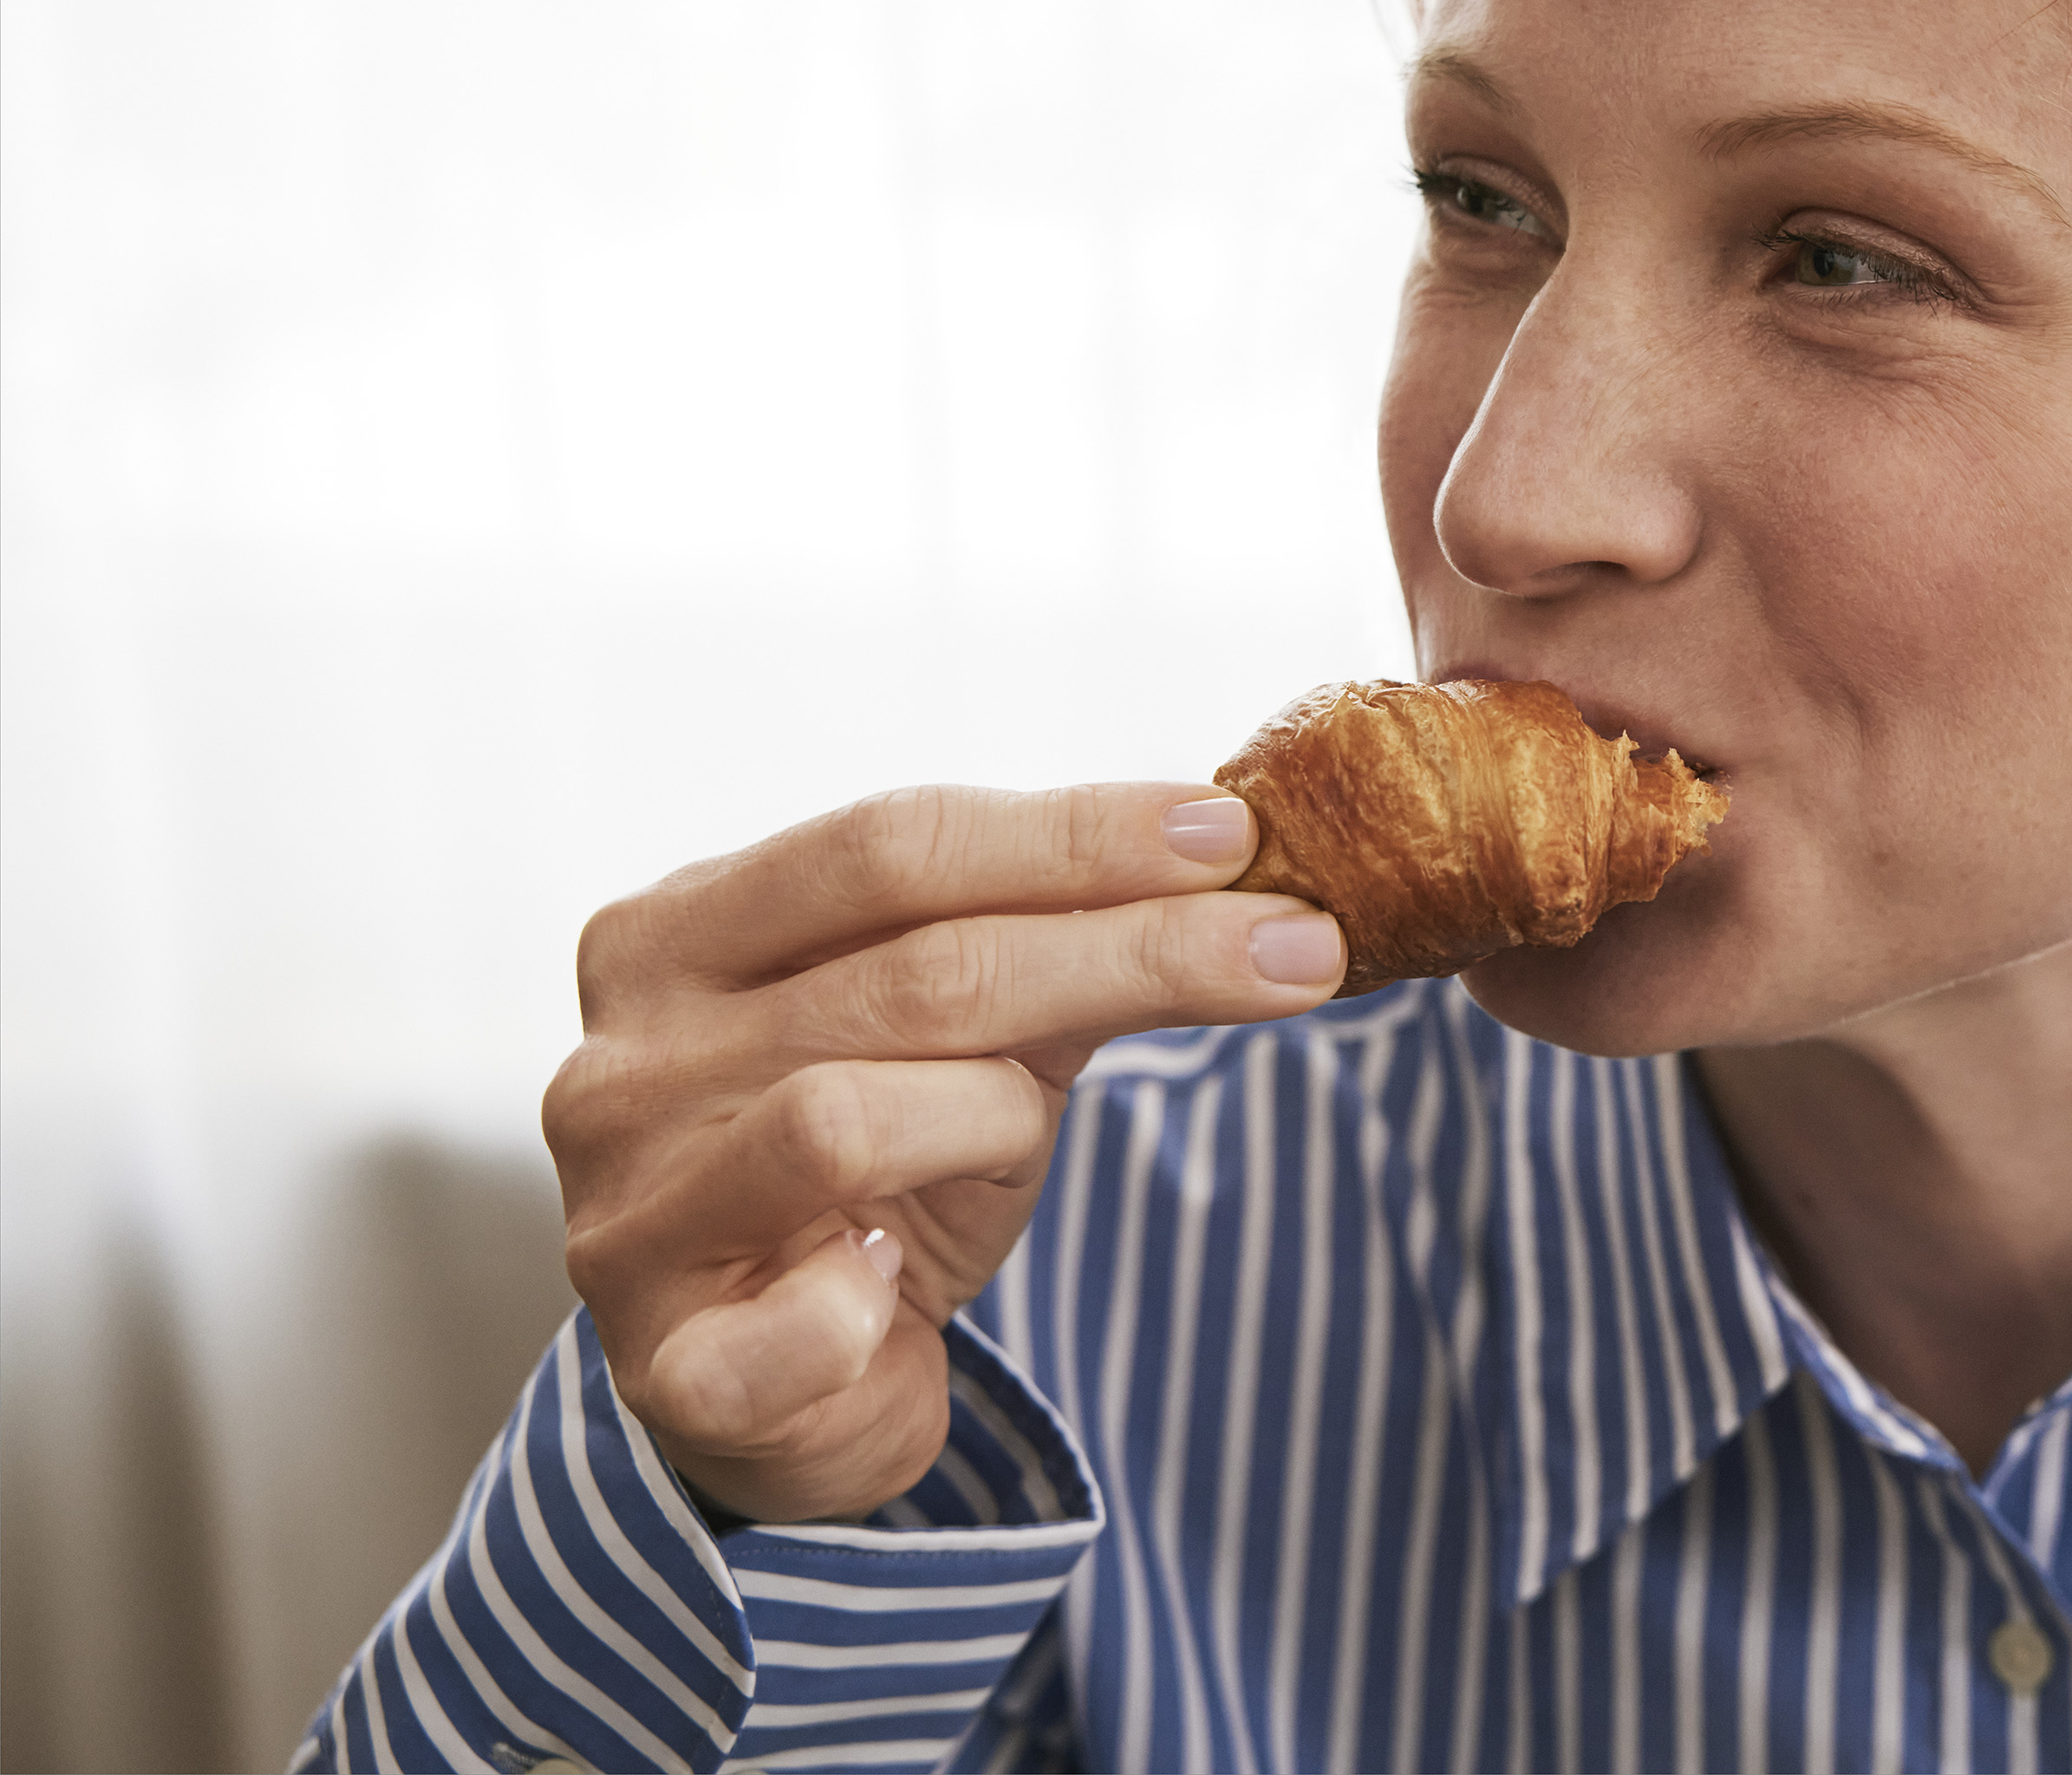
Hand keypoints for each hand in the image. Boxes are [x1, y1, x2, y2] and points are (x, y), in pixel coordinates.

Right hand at [543, 783, 1343, 1523]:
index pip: (890, 844)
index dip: (1073, 834)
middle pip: (910, 970)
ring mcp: (625, 1216)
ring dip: (998, 1118)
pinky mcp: (664, 1368)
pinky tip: (893, 1288)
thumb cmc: (882, 1173)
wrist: (784, 1393)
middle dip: (1128, 949)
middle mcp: (624, 1062)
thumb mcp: (972, 1035)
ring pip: (849, 1118)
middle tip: (1292, 943)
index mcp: (678, 937)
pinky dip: (861, 1307)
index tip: (1231, 832)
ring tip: (1036, 1134)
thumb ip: (1058, 944)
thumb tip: (1235, 860)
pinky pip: (791, 1325)